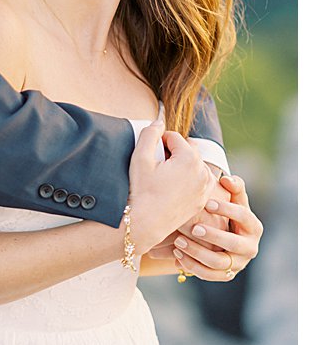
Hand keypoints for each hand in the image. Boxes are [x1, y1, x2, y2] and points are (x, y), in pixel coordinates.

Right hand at [127, 123, 217, 252]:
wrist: (146, 222)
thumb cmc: (141, 191)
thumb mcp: (140, 158)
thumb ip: (149, 134)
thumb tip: (158, 122)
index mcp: (189, 158)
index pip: (174, 137)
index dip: (158, 142)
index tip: (149, 155)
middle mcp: (202, 171)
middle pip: (187, 149)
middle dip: (172, 152)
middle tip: (156, 166)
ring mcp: (205, 186)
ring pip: (194, 164)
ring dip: (181, 164)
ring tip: (164, 177)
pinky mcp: (204, 199)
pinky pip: (199, 180)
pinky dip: (188, 178)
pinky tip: (172, 187)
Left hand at [171, 174, 262, 280]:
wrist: (219, 238)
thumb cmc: (224, 214)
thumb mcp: (231, 201)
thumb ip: (233, 188)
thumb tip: (227, 179)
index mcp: (253, 227)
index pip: (244, 217)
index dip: (227, 209)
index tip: (206, 203)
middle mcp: (249, 247)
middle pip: (234, 243)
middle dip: (214, 236)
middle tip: (194, 228)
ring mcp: (238, 263)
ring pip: (219, 262)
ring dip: (197, 252)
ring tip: (178, 242)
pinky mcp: (225, 275)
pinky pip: (209, 275)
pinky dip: (192, 266)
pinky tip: (177, 255)